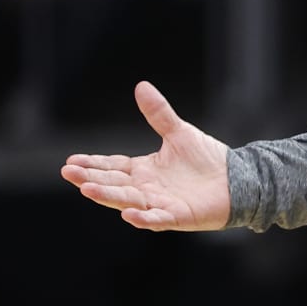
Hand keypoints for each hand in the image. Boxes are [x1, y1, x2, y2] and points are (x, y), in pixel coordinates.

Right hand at [61, 81, 230, 230]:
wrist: (238, 179)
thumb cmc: (208, 160)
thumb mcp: (178, 133)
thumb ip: (158, 114)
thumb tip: (141, 85)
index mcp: (144, 170)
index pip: (112, 167)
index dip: (92, 165)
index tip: (70, 162)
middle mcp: (147, 189)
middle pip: (114, 184)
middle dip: (90, 179)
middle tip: (68, 173)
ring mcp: (161, 204)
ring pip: (129, 201)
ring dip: (108, 197)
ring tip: (87, 189)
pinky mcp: (179, 216)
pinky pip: (158, 219)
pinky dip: (144, 218)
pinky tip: (129, 215)